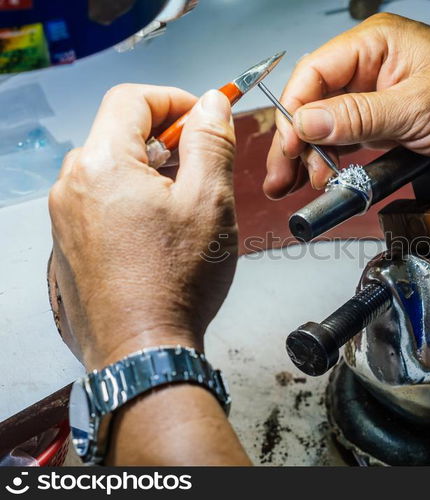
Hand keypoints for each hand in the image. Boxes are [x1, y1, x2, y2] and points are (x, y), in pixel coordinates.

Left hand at [49, 84, 237, 370]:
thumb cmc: (175, 283)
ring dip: (149, 171)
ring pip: (111, 169)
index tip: (202, 116)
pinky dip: (131, 200)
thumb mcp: (210, 201)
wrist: (142, 351)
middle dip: (165, 138)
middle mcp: (72, 186)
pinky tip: (159, 233)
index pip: (132, 99)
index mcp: (103, 165)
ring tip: (184, 203)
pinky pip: (100, 202)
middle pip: (119, 133)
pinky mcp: (69, 245)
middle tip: (201, 163)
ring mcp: (65, 218)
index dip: (174, 99)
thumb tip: (211, 104)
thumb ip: (210, 142)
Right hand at [264, 13, 429, 197]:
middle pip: (316, 102)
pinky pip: (354, 140)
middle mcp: (372, 67)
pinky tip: (330, 178)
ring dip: (315, 155)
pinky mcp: (391, 122)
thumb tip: (307, 123)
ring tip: (305, 185)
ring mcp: (380, 96)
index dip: (294, 113)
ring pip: (331, 124)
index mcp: (374, 45)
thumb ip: (358, 117)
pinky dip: (340, 160)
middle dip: (297, 141)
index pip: (314, 74)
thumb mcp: (417, 108)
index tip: (288, 148)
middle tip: (283, 177)